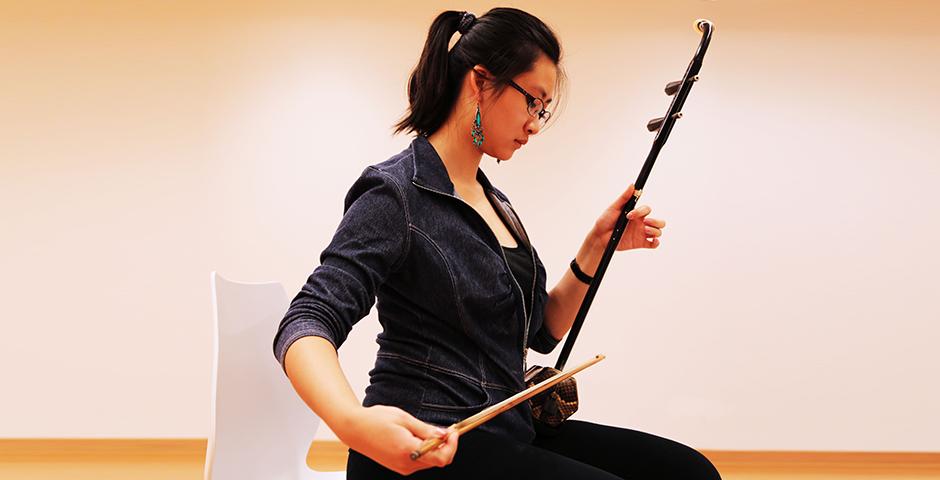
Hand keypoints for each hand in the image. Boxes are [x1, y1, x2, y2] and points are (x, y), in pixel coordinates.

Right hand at [339, 405, 458, 474]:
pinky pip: (419, 462)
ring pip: (429, 462)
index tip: (453, 432)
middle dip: (445, 445)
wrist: (354, 429)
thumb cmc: (376, 420)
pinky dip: (425, 451)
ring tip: (429, 431)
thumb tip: (444, 434)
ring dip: (435, 448)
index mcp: (408, 450)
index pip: (441, 457)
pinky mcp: (398, 466)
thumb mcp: (404, 418)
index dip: (452, 445)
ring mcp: (401, 467)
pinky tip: (419, 437)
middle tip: (447, 429)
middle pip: (437, 461)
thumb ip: (426, 429)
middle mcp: (406, 464)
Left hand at [593, 184, 665, 250]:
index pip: (647, 209)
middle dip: (656, 221)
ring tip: (646, 230)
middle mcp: (641, 223)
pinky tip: (653, 240)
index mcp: (636, 214)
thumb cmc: (605, 220)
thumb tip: (632, 185)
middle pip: (659, 221)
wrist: (599, 236)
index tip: (629, 215)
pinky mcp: (639, 243)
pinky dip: (657, 243)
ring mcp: (641, 234)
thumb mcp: (614, 207)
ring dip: (656, 231)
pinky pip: (653, 244)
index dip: (641, 211)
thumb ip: (624, 197)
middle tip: (645, 222)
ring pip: (658, 232)